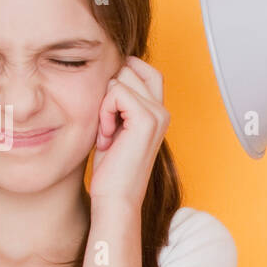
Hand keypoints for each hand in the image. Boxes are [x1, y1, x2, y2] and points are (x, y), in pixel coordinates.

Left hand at [90, 56, 169, 205]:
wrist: (116, 198)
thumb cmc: (111, 168)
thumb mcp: (115, 127)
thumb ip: (119, 101)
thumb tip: (107, 73)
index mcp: (158, 112)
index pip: (143, 68)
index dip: (121, 76)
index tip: (107, 109)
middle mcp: (162, 110)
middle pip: (130, 68)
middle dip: (109, 91)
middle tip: (107, 125)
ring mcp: (157, 114)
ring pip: (121, 78)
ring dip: (104, 104)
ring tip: (107, 133)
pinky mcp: (147, 119)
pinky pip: (116, 92)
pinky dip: (104, 113)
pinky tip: (107, 138)